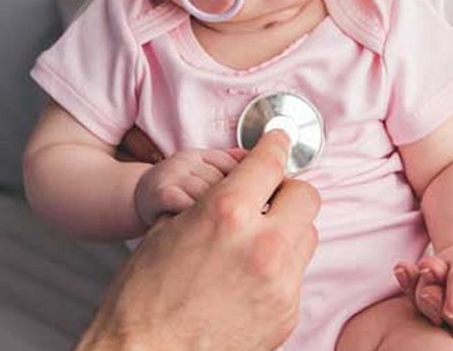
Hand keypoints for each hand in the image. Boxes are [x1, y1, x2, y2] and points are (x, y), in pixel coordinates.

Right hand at [78, 131, 320, 350]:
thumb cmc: (145, 297)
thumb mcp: (168, 229)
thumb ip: (210, 202)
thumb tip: (237, 186)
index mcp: (226, 213)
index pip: (270, 162)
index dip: (275, 146)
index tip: (278, 141)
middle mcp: (262, 244)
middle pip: (305, 196)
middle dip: (286, 192)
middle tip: (267, 197)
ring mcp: (280, 282)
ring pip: (307, 235)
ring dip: (287, 229)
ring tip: (255, 241)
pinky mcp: (287, 312)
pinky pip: (296, 274)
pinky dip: (279, 268)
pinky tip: (249, 277)